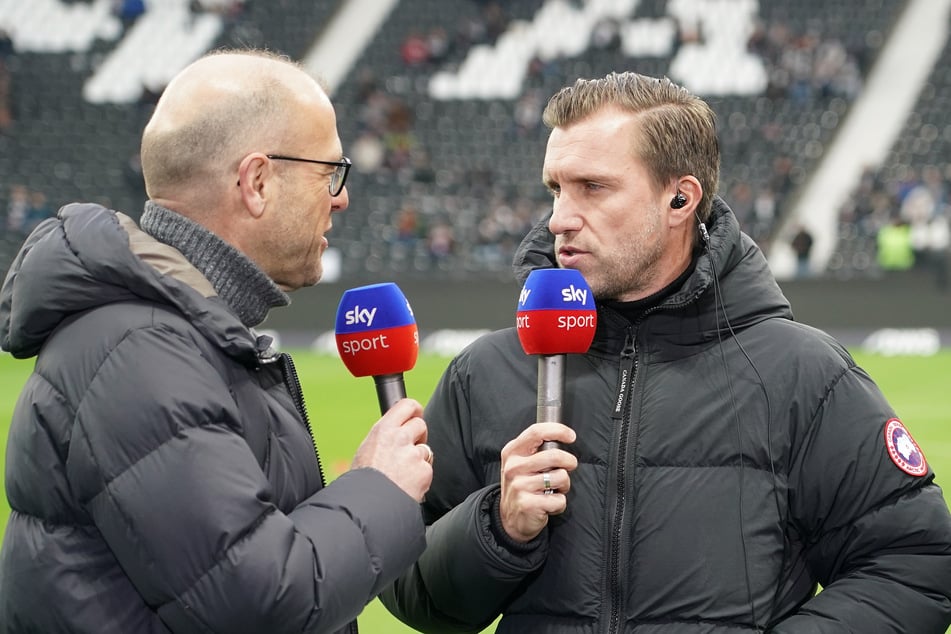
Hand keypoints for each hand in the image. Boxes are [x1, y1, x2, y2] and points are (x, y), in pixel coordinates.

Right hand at [351, 398, 432, 501]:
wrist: (367, 505)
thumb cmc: (362, 481)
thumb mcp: (366, 450)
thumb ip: (384, 438)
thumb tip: (396, 431)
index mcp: (383, 430)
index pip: (407, 405)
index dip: (415, 409)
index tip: (417, 413)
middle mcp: (400, 438)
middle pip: (420, 424)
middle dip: (419, 434)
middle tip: (411, 447)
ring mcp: (414, 455)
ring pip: (425, 449)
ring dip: (418, 459)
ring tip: (402, 474)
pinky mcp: (424, 471)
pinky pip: (427, 469)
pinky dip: (420, 477)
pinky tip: (407, 485)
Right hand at [499, 422, 577, 542]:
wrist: (509, 519)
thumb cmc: (522, 486)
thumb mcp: (521, 463)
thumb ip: (536, 450)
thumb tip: (562, 438)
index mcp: (512, 452)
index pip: (536, 432)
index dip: (558, 430)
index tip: (571, 436)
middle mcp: (514, 467)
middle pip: (554, 455)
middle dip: (569, 461)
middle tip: (569, 467)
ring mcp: (520, 486)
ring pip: (560, 477)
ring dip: (564, 485)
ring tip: (554, 490)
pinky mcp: (528, 504)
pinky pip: (559, 500)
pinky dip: (560, 504)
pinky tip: (549, 505)